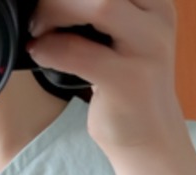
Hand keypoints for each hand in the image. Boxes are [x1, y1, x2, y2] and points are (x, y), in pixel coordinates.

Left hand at [25, 0, 186, 152]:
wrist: (151, 139)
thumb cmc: (127, 87)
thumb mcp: (122, 38)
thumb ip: (96, 13)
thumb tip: (46, 1)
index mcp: (154, 2)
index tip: (48, 1)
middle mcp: (157, 18)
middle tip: (38, 13)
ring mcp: (147, 50)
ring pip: (101, 4)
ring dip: (57, 11)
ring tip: (38, 30)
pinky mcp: (128, 82)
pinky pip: (80, 52)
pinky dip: (51, 48)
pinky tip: (39, 52)